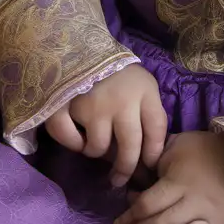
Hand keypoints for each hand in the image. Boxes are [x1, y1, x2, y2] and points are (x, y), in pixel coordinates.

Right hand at [44, 63, 167, 187]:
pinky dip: (71, 143)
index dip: (154, 153)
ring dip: (96, 152)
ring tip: (95, 145)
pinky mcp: (67, 105)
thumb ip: (148, 111)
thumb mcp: (143, 84)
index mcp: (143, 92)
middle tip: (120, 179)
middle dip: (126, 168)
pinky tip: (76, 138)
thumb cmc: (118, 72)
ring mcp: (93, 104)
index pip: (156, 130)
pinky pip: (68, 138)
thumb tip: (149, 152)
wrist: (83, 44)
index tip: (149, 164)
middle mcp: (121, 100)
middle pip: (130, 148)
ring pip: (98, 147)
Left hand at [110, 130, 223, 223]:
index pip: (145, 202)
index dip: (128, 215)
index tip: (116, 222)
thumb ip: (160, 153)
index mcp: (175, 178)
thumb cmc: (214, 150)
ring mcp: (201, 213)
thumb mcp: (183, 142)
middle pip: (152, 220)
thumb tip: (140, 167)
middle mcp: (185, 198)